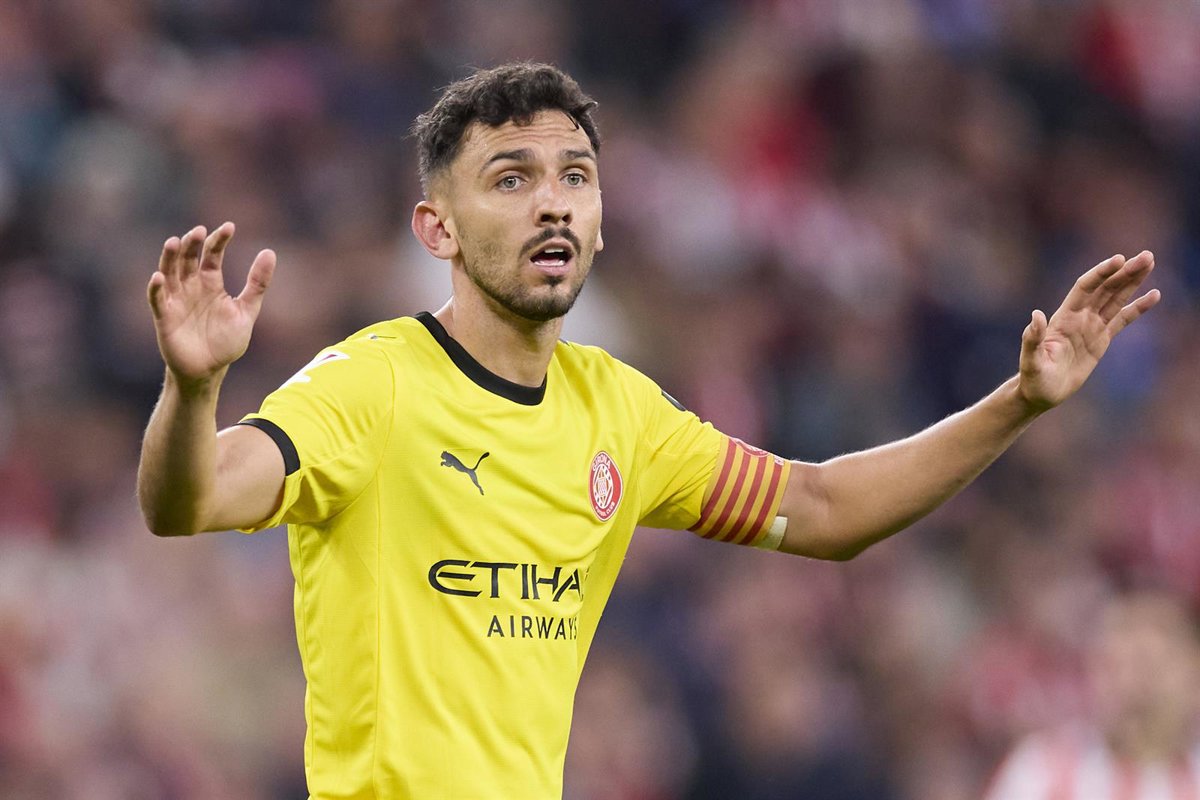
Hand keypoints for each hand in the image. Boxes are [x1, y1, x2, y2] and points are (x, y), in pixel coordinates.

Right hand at [147, 223, 275, 388]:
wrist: (209, 370)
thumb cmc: (226, 341)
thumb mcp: (247, 311)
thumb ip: (258, 284)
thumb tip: (270, 251)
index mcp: (211, 282)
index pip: (212, 255)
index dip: (219, 240)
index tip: (230, 226)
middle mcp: (191, 286)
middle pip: (189, 258)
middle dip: (193, 244)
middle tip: (199, 231)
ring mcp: (176, 300)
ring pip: (170, 272)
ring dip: (170, 258)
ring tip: (175, 242)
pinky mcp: (164, 317)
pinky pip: (157, 299)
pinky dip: (156, 288)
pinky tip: (159, 276)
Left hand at [1018, 250, 1159, 411]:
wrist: (1040, 393)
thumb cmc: (1033, 378)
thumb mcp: (1031, 361)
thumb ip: (1032, 339)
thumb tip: (1036, 315)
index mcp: (1064, 318)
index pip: (1085, 288)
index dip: (1101, 273)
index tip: (1119, 259)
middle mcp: (1079, 317)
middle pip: (1105, 288)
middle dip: (1124, 272)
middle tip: (1147, 256)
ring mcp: (1091, 326)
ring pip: (1115, 298)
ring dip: (1132, 280)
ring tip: (1149, 262)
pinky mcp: (1102, 339)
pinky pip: (1123, 319)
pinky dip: (1138, 307)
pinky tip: (1154, 294)